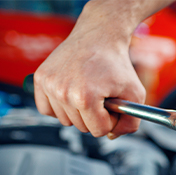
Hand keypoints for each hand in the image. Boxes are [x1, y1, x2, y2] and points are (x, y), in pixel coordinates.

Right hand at [33, 7, 145, 137]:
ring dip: (78, 111)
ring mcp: (49, 85)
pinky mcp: (40, 79)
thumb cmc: (117, 64)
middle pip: (82, 128)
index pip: (99, 131)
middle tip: (101, 94)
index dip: (110, 119)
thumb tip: (111, 137)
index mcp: (85, 97)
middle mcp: (63, 92)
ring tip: (87, 91)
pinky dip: (59, 107)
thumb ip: (130, 123)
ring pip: (65, 121)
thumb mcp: (135, 94)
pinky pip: (47, 110)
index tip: (112, 102)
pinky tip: (70, 92)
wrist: (99, 36)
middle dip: (95, 116)